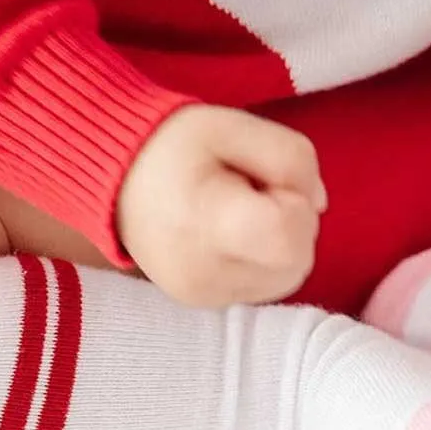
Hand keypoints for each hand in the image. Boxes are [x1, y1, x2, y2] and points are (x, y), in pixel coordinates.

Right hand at [117, 104, 326, 308]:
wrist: (112, 175)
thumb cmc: (172, 143)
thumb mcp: (233, 126)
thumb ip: (292, 158)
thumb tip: (318, 204)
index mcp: (206, 225)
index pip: (291, 236)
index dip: (294, 202)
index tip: (262, 180)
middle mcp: (204, 274)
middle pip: (297, 260)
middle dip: (291, 220)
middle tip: (249, 188)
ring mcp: (202, 296)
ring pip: (287, 277)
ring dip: (280, 241)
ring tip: (238, 209)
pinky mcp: (203, 303)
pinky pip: (263, 284)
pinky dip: (262, 258)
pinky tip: (230, 231)